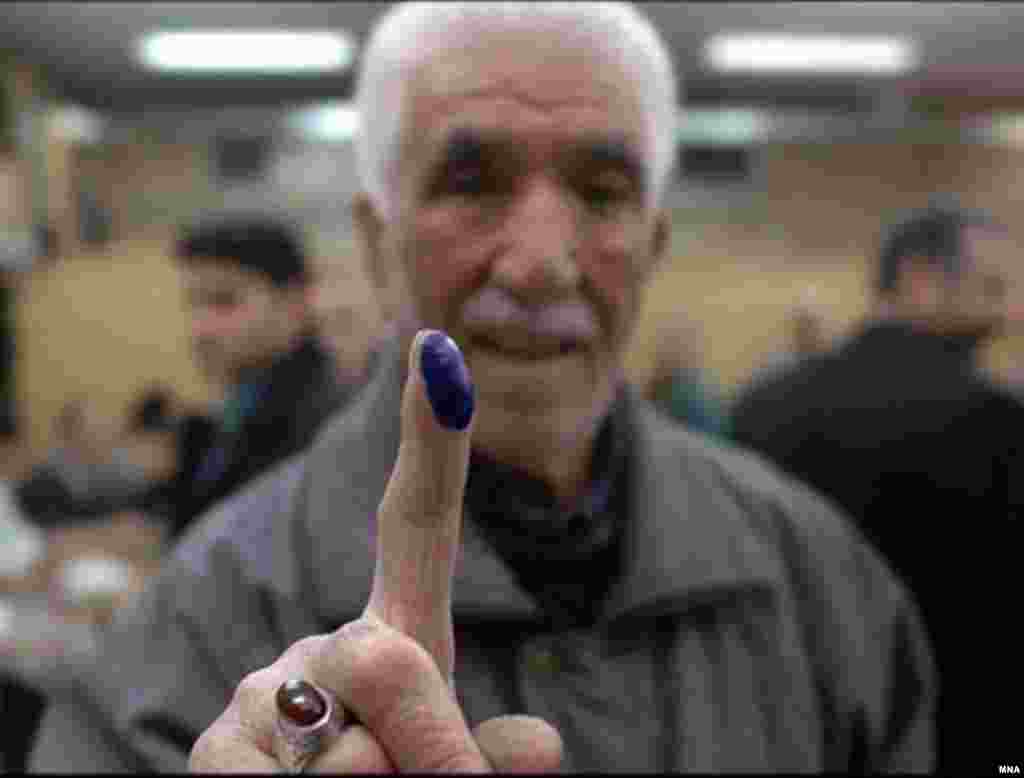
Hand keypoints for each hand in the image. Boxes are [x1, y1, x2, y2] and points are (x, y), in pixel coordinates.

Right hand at [190, 330, 561, 772]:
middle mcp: (327, 643)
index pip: (418, 524)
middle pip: (382, 660)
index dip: (433, 437)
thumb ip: (484, 755)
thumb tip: (540, 746)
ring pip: (337, 747)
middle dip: (418, 744)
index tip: (437, 349)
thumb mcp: (458, 775)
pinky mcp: (215, 744)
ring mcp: (266, 688)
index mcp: (401, 634)